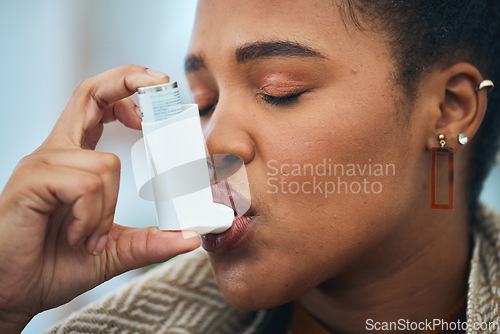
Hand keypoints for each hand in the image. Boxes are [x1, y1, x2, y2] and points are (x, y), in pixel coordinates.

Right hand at [0, 65, 200, 332]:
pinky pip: (87, 185)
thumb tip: (190, 237)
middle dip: (130, 80)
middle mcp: (57, 152)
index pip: (97, 102)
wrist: (13, 293)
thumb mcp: (113, 250)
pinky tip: (76, 236)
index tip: (159, 87)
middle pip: (91, 93)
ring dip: (107, 211)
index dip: (127, 86)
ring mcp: (43, 164)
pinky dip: (92, 217)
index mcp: (75, 158)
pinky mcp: (33, 181)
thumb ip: (149, 241)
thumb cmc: (55, 265)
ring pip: (106, 166)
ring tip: (88, 237)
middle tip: (163, 84)